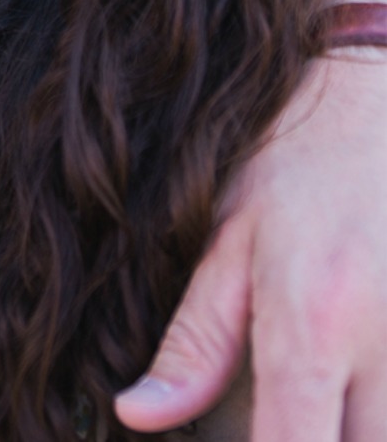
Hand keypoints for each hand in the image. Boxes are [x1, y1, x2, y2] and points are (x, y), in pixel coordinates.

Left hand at [115, 57, 386, 438]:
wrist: (377, 90)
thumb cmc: (293, 160)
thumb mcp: (226, 238)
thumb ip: (193, 341)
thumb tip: (136, 416)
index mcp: (313, 321)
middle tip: (281, 413)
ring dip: (358, 423)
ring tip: (317, 395)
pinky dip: (383, 400)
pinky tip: (356, 384)